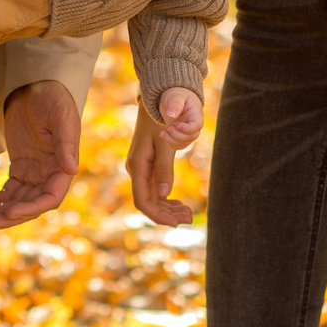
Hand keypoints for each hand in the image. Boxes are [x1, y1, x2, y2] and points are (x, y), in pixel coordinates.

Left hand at [0, 79, 83, 230]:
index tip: (10, 212)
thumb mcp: (60, 117)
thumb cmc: (53, 98)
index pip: (50, 198)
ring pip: (17, 201)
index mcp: (63, 167)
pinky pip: (8, 190)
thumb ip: (65, 143)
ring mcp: (34, 173)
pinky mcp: (20, 168)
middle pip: (30, 205)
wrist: (37, 86)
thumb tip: (71, 169)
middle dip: (8, 217)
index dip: (31, 208)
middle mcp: (49, 175)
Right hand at [125, 106, 193, 226]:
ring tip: (188, 213)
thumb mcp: (165, 144)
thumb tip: (164, 194)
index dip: (158, 215)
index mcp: (137, 166)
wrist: (155, 103)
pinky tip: (180, 204)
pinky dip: (167, 198)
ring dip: (168, 208)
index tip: (176, 223)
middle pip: (148, 202)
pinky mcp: (147, 166)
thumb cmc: (161, 121)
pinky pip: (154, 188)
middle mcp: (136, 170)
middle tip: (190, 218)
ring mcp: (140, 169)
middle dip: (167, 214)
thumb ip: (164, 168)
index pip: (143, 201)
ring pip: (152, 197)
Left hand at [156, 87, 203, 146]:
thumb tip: (171, 116)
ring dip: (172, 141)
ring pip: (184, 143)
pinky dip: (170, 143)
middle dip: (178, 136)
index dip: (188, 129)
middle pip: (191, 137)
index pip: (197, 126)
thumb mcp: (176, 96)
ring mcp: (187, 132)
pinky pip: (179, 145)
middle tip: (168, 128)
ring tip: (163, 132)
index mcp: (196, 114)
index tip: (178, 125)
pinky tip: (164, 134)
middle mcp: (194, 125)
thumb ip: (175, 104)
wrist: (175, 99)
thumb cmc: (177, 95)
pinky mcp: (181, 135)